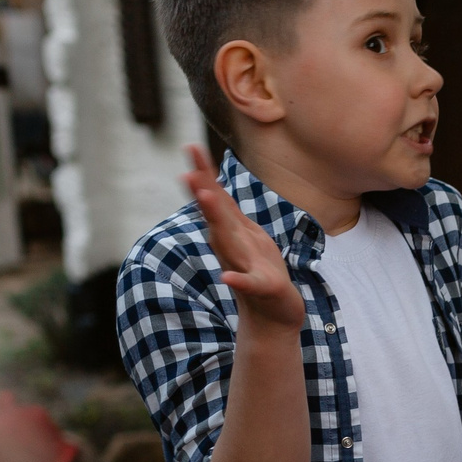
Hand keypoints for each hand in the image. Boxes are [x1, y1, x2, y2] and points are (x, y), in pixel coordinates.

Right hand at [183, 145, 302, 332]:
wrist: (274, 314)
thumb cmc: (260, 271)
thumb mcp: (245, 234)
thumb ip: (227, 212)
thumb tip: (209, 184)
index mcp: (232, 231)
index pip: (216, 197)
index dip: (204, 173)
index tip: (190, 147)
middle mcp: (232, 245)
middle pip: (215, 214)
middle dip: (203, 192)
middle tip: (187, 172)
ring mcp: (244, 265)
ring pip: (227, 241)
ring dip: (216, 221)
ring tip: (204, 198)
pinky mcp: (261, 288)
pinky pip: (248, 283)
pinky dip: (239, 280)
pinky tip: (227, 278)